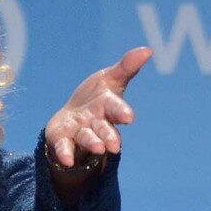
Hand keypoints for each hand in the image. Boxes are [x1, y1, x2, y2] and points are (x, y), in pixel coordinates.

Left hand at [45, 47, 152, 167]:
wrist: (71, 119)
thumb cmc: (95, 99)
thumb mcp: (108, 80)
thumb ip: (126, 67)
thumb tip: (147, 50)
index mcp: (107, 107)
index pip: (115, 108)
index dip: (121, 111)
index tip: (128, 117)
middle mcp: (95, 122)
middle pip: (104, 129)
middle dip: (109, 136)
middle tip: (114, 145)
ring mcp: (79, 132)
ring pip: (87, 138)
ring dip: (92, 142)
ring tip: (97, 148)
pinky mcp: (63, 139)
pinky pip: (64, 147)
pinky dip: (66, 153)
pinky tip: (66, 160)